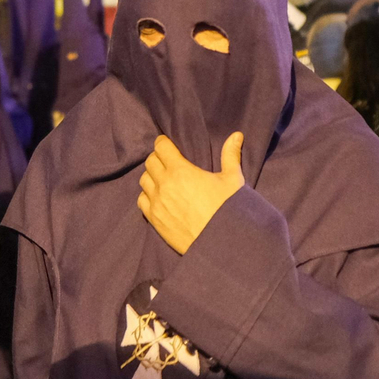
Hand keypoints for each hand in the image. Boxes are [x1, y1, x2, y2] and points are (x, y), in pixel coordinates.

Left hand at [137, 133, 244, 255]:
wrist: (220, 243)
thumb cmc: (228, 209)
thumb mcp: (232, 179)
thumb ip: (230, 155)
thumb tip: (236, 135)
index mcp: (181, 171)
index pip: (161, 148)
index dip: (163, 143)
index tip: (166, 144)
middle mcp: (164, 184)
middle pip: (150, 162)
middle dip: (158, 158)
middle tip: (167, 161)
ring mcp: (157, 203)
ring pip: (144, 180)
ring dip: (151, 176)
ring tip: (162, 179)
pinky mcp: (154, 219)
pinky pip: (141, 200)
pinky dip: (147, 195)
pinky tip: (157, 197)